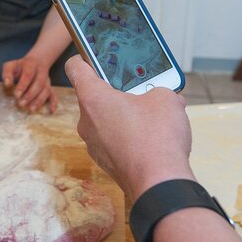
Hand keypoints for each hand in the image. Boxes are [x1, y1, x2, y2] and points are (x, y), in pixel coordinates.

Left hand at [2, 55, 57, 112]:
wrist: (37, 61)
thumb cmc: (21, 66)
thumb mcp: (11, 65)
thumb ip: (7, 73)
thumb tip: (7, 84)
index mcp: (31, 64)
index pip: (28, 75)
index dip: (23, 85)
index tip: (16, 95)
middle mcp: (41, 72)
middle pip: (39, 83)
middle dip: (30, 95)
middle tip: (21, 104)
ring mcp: (47, 80)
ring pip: (46, 90)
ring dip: (39, 100)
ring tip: (31, 109)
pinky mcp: (49, 87)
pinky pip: (54, 94)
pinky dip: (53, 102)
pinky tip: (51, 110)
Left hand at [65, 55, 194, 200]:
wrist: (159, 185)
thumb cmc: (157, 138)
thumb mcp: (166, 98)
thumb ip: (159, 89)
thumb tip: (164, 96)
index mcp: (93, 98)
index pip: (75, 67)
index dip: (85, 58)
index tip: (96, 57)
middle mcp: (86, 121)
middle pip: (94, 96)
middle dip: (117, 91)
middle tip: (139, 88)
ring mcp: (94, 144)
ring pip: (105, 119)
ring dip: (123, 114)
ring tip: (151, 115)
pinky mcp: (105, 162)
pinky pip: (113, 139)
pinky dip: (127, 135)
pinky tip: (150, 137)